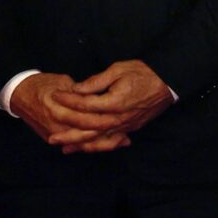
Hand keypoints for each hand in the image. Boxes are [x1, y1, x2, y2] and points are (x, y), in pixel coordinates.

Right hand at [7, 71, 127, 151]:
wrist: (18, 94)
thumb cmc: (40, 84)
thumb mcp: (62, 81)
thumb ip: (80, 91)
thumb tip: (98, 97)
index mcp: (59, 108)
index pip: (87, 117)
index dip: (106, 120)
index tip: (122, 119)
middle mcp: (57, 125)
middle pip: (88, 135)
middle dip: (108, 137)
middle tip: (126, 137)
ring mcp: (54, 134)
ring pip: (83, 144)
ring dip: (102, 144)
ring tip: (121, 142)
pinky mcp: (52, 138)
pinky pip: (74, 146)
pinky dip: (90, 146)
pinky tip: (104, 145)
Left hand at [55, 60, 173, 144]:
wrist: (167, 83)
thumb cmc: (143, 73)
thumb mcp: (118, 70)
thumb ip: (96, 81)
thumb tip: (77, 89)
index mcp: (115, 102)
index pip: (86, 105)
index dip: (69, 101)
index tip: (55, 96)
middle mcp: (119, 118)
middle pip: (89, 128)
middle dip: (68, 132)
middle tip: (51, 136)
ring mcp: (125, 125)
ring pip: (98, 139)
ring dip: (80, 145)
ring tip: (63, 148)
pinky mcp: (129, 128)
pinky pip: (110, 141)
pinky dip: (96, 146)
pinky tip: (85, 148)